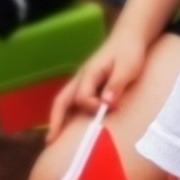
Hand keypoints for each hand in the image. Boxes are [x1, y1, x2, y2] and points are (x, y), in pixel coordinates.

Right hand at [47, 21, 150, 135]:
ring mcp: (83, 82)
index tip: (108, 108)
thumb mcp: (127, 67)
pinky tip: (68, 128)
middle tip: (50, 141)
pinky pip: (73, 101)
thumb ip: (116, 85)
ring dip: (58, 119)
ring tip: (53, 140)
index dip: (92, 106)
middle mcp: (82, 78)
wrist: (129, 37)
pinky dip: (67, 114)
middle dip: (56, 120)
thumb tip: (105, 103)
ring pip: (64, 101)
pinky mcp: (89, 85)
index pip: (82, 96)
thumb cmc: (129, 51)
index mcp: (89, 73)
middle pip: (62, 100)